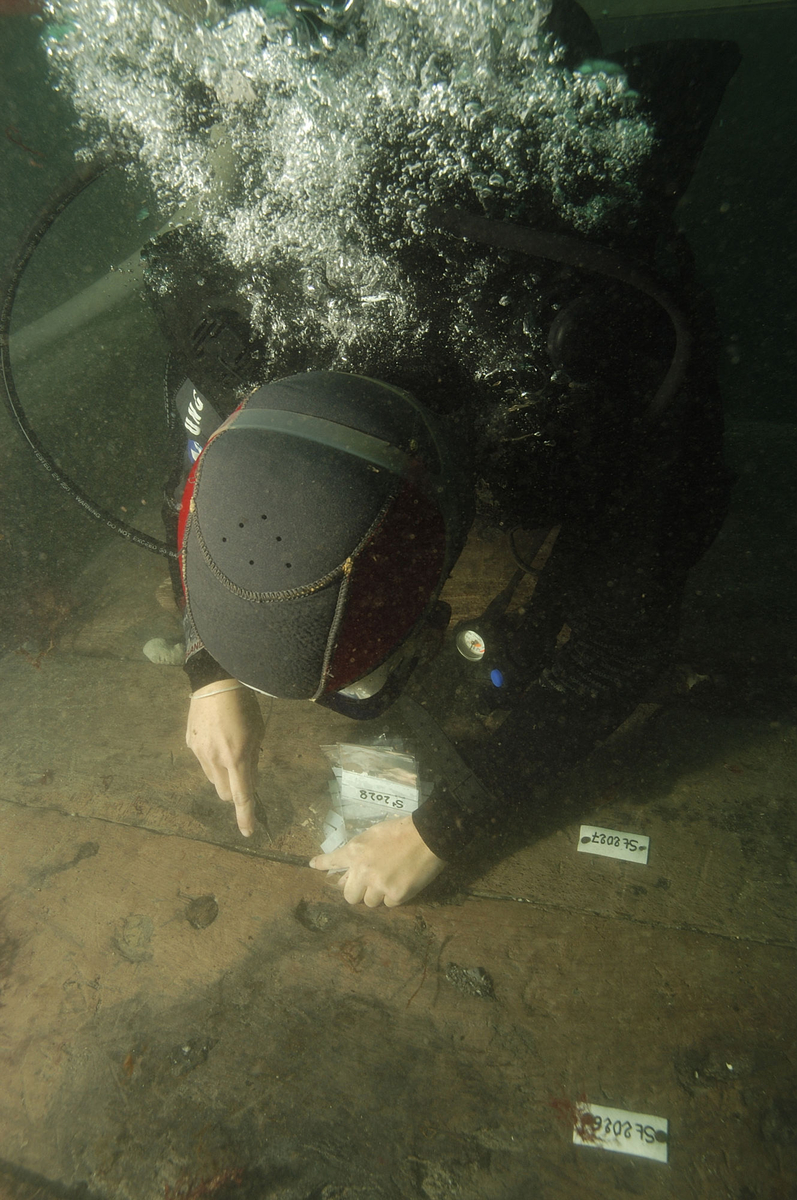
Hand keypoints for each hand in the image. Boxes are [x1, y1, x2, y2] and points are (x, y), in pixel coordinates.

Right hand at [186, 681, 264, 836]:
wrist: (215, 681)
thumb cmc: (244, 705)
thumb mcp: (258, 731)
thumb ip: (253, 758)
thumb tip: (249, 779)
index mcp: (237, 757)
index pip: (241, 795)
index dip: (245, 815)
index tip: (248, 831)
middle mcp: (215, 760)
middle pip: (223, 793)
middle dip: (233, 791)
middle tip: (241, 773)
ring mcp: (199, 753)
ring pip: (212, 779)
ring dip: (222, 774)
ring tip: (228, 748)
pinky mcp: (189, 744)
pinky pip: (202, 762)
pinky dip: (211, 759)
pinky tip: (215, 737)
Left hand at [309, 816, 444, 907]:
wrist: (430, 835)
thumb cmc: (402, 830)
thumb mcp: (374, 835)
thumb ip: (360, 852)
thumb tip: (350, 871)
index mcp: (356, 851)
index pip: (332, 860)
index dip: (322, 863)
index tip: (313, 865)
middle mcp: (363, 870)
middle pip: (349, 895)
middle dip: (358, 891)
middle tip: (369, 883)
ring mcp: (378, 885)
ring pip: (369, 902)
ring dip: (377, 895)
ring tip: (390, 880)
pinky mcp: (395, 895)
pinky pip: (389, 904)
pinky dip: (394, 896)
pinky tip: (403, 882)